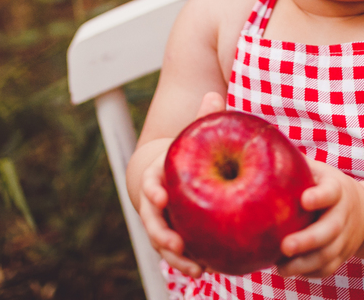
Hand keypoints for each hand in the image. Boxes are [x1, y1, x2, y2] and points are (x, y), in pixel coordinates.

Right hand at [135, 91, 226, 277]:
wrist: (172, 173)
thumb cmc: (186, 153)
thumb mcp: (191, 135)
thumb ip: (202, 119)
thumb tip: (213, 95)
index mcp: (157, 175)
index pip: (150, 183)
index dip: (153, 191)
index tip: (161, 197)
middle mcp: (154, 202)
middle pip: (152, 221)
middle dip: (162, 233)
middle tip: (177, 243)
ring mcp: (162, 221)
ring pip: (163, 242)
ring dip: (176, 256)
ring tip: (196, 268)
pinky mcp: (173, 235)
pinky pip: (177, 253)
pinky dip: (187, 262)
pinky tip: (207, 270)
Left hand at [276, 159, 363, 278]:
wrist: (359, 210)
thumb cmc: (323, 185)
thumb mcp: (315, 170)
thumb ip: (294, 162)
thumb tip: (261, 144)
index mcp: (336, 189)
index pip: (331, 192)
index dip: (320, 197)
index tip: (304, 200)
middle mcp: (343, 214)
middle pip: (330, 230)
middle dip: (308, 240)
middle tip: (285, 246)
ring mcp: (345, 237)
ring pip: (329, 254)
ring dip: (305, 263)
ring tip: (281, 268)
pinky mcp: (342, 255)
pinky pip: (328, 268)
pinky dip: (310, 272)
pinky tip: (290, 270)